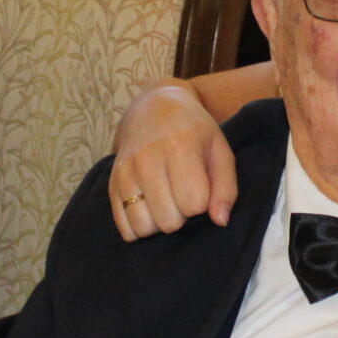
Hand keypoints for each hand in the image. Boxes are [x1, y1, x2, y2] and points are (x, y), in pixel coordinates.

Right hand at [110, 81, 235, 239]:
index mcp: (179, 146)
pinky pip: (125, 228)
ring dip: (160, 223)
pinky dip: (140, 227)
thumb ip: (226, 188)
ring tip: (167, 202)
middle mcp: (146, 158)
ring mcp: (125, 172)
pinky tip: (150, 209)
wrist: (155, 108)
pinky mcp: (112, 184)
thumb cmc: (194, 133)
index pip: (194, 204)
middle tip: (183, 194)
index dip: (203, 202)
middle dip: (182, 215)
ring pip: (144, 228)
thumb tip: (220, 221)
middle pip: (169, 221)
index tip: (201, 186)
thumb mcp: (220, 151)